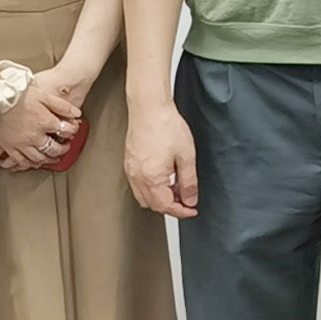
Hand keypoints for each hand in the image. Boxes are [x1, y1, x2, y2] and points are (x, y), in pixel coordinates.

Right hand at [0, 72, 84, 171]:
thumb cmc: (16, 94)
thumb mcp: (44, 95)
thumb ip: (62, 105)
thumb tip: (77, 114)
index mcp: (45, 122)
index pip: (65, 131)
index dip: (72, 130)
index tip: (72, 129)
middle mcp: (35, 136)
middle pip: (54, 149)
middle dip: (62, 149)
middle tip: (66, 147)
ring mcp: (21, 144)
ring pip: (39, 158)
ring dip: (49, 159)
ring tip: (54, 158)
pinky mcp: (8, 147)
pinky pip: (21, 161)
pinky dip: (29, 164)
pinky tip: (33, 163)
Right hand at [126, 102, 200, 218]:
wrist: (149, 108)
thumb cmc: (166, 126)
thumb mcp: (186, 156)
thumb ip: (189, 182)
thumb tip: (190, 199)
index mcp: (151, 178)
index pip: (166, 206)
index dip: (181, 211)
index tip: (191, 210)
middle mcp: (137, 177)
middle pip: (153, 205)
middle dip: (171, 206)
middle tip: (186, 200)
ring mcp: (130, 170)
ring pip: (144, 197)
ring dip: (161, 198)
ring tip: (177, 189)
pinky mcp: (128, 163)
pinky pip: (138, 185)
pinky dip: (152, 189)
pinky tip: (164, 178)